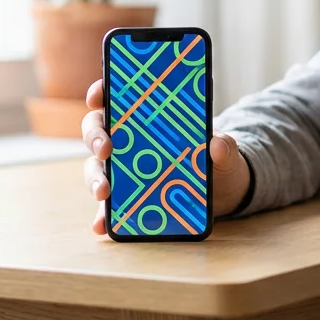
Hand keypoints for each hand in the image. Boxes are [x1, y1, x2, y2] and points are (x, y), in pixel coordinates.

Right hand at [80, 78, 252, 235]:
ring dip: (95, 179)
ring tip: (103, 193)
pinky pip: (108, 208)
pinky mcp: (127, 199)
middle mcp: (127, 140)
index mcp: (146, 117)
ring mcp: (124, 170)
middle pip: (98, 131)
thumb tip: (217, 144)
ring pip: (97, 168)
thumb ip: (224, 146)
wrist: (221, 192)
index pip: (115, 97)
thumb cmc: (216, 160)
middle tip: (105, 149)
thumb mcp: (225, 152)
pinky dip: (102, 216)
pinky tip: (102, 225)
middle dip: (96, 137)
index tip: (97, 97)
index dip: (101, 93)